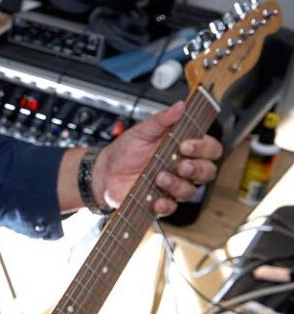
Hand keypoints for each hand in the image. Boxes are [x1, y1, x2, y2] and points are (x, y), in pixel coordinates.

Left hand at [94, 101, 222, 215]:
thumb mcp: (141, 131)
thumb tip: (180, 106)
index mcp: (182, 147)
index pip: (209, 148)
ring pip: (190, 190)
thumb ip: (161, 120)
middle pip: (207, 171)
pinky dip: (165, 205)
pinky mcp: (161, 202)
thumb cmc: (124, 151)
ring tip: (160, 177)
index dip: (204, 148)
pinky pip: (171, 207)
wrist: (103, 173)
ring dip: (177, 185)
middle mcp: (182, 168)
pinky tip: (157, 200)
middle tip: (181, 165)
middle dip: (197, 168)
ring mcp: (172, 186)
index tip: (187, 145)